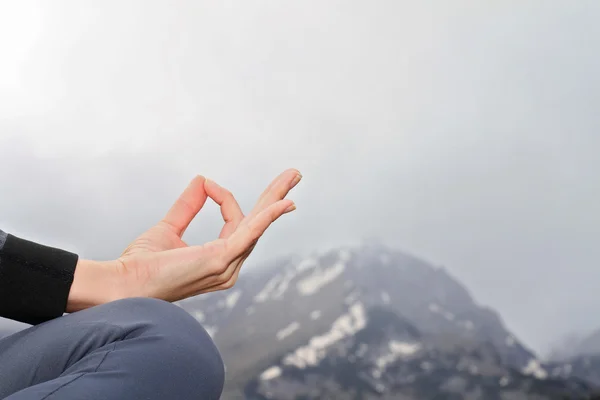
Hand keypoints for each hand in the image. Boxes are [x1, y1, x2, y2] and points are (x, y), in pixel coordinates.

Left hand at [111, 168, 300, 301]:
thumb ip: (187, 206)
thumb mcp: (168, 227)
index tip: (206, 184)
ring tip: (293, 175)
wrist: (122, 284)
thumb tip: (201, 180)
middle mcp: (228, 266)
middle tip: (293, 174)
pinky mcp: (221, 260)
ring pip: (257, 224)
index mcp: (218, 259)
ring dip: (275, 197)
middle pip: (257, 224)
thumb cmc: (141, 265)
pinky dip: (268, 215)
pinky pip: (250, 233)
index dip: (224, 198)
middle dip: (274, 197)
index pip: (235, 222)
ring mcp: (227, 265)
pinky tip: (283, 203)